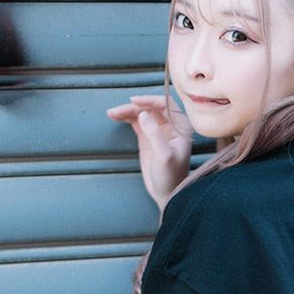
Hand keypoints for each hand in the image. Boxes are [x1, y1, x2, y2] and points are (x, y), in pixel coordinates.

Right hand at [106, 94, 192, 209]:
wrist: (167, 193)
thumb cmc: (171, 177)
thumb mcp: (164, 156)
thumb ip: (154, 133)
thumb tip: (143, 114)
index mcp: (181, 127)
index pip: (166, 104)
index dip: (150, 100)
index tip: (134, 102)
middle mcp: (171, 125)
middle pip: (151, 107)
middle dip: (134, 106)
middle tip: (117, 111)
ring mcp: (157, 130)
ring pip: (141, 113)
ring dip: (127, 111)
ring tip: (112, 113)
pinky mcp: (147, 137)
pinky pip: (135, 121)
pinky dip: (125, 117)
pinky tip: (114, 116)